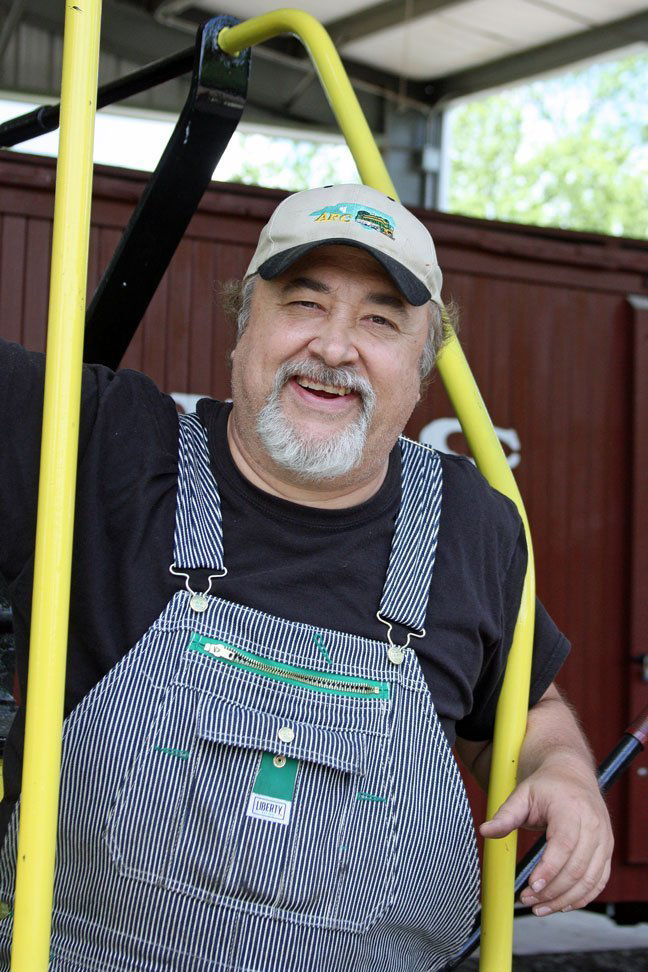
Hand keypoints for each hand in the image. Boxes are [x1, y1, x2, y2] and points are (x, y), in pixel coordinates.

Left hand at [479, 756, 613, 916]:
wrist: (572, 774)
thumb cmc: (546, 785)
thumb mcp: (522, 794)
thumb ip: (504, 815)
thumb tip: (484, 831)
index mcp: (571, 809)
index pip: (564, 845)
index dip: (549, 870)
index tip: (531, 886)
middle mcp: (593, 825)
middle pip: (577, 868)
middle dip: (552, 891)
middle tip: (527, 900)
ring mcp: (604, 839)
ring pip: (590, 880)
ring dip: (565, 900)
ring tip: (539, 908)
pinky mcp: (606, 850)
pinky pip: (599, 881)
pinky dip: (582, 897)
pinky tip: (561, 904)